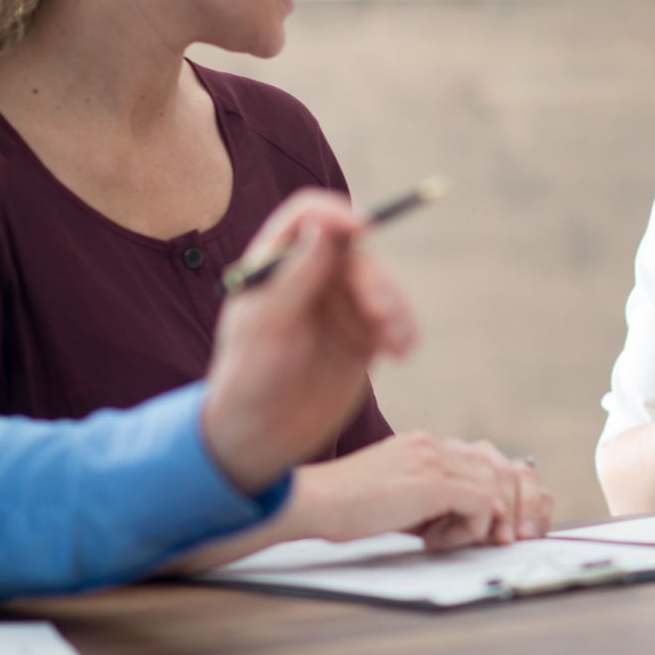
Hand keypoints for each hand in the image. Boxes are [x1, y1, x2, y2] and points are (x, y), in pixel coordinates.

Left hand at [200, 191, 417, 494]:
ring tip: (395, 344)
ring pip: (381, 283)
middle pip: (356, 252)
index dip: (336, 215)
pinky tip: (401, 353)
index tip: (360, 229)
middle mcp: (311, 276)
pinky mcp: (363, 335)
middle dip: (373, 278)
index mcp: (276, 263)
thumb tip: (324, 229)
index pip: (309, 217)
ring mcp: (339, 305)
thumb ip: (295, 276)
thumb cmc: (249, 379)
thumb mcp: (267, 327)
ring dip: (395, 306)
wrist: (261, 439)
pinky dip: (405, 329)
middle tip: (378, 313)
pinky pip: (394, 318)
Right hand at [295, 434, 554, 548]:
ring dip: (478, 523)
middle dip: (493, 511)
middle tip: (477, 541)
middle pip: (493, 472)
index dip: (481, 500)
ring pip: (491, 489)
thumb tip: (459, 522)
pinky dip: (467, 531)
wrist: (315, 502)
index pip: (476, 465)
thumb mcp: (393, 498)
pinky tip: (431, 542)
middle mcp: (431, 444)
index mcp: (421, 444)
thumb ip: (426, 502)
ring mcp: (434, 459)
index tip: (467, 530)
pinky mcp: (434, 482)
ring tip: (442, 541)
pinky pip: (481, 506)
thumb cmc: (342, 507)